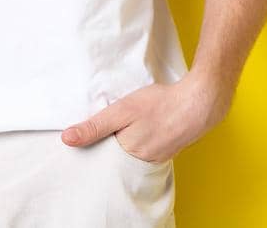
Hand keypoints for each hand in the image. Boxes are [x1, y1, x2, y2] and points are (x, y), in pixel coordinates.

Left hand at [59, 71, 232, 162]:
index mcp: (127, 155)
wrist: (199, 103)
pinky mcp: (167, 150)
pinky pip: (147, 149)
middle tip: (111, 125)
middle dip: (110, 144)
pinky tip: (144, 127)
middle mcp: (141, 162)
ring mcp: (156, 158)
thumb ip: (95, 126)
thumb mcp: (121, 111)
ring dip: (127, 141)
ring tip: (128, 125)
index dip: (94, 144)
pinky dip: (142, 139)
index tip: (89, 134)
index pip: (101, 156)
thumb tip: (67, 139)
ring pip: (132, 153)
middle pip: (116, 156)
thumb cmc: (160, 104)